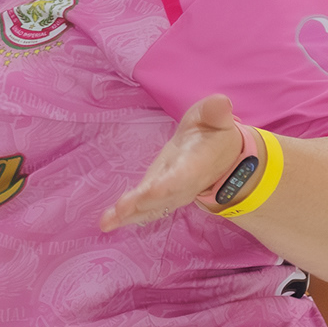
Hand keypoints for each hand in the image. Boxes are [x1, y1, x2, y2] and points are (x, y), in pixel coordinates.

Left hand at [101, 94, 244, 230]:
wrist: (221, 159)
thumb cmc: (213, 133)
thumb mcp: (216, 118)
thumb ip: (216, 112)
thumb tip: (221, 102)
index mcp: (195, 163)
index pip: (183, 175)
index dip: (170, 183)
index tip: (156, 189)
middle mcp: (182, 184)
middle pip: (163, 196)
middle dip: (143, 202)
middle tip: (121, 208)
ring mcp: (170, 194)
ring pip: (151, 207)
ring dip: (130, 214)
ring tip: (107, 221)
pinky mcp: (158, 197)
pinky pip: (144, 211)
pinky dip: (125, 219)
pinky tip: (106, 223)